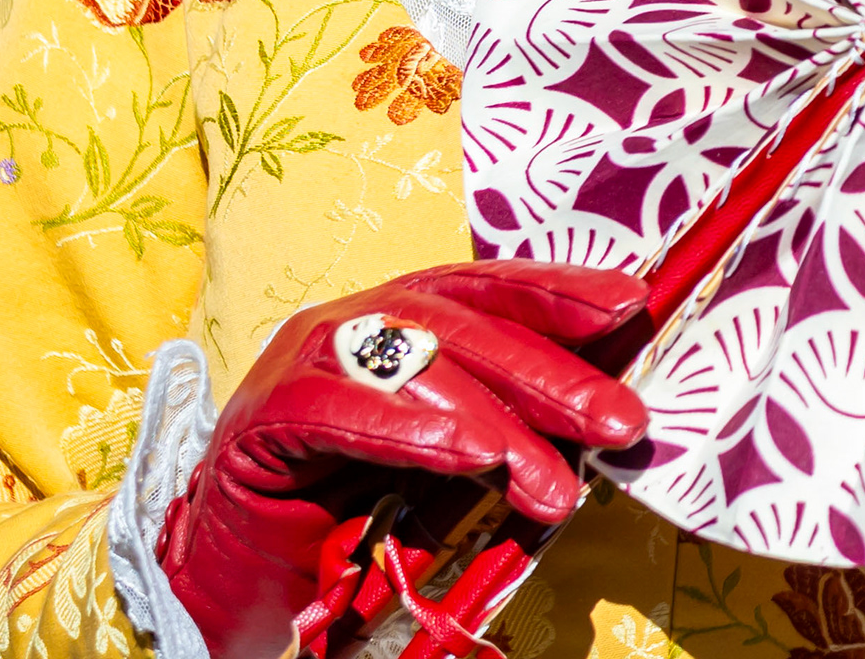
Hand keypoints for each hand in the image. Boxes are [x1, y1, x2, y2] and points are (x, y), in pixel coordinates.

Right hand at [157, 261, 645, 658]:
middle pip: (465, 327)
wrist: (229, 576)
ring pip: (412, 364)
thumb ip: (504, 435)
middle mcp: (356, 324)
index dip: (561, 291)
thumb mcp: (445, 470)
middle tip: (620, 422)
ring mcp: (303, 360)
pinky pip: (338, 408)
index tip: (635, 304)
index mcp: (403, 322)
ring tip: (552, 483)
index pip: (490, 290)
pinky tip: (461, 455)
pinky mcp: (261, 416)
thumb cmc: (346, 517)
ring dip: (493, 424)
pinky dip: (405, 428)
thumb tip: (603, 423)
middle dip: (551, 373)